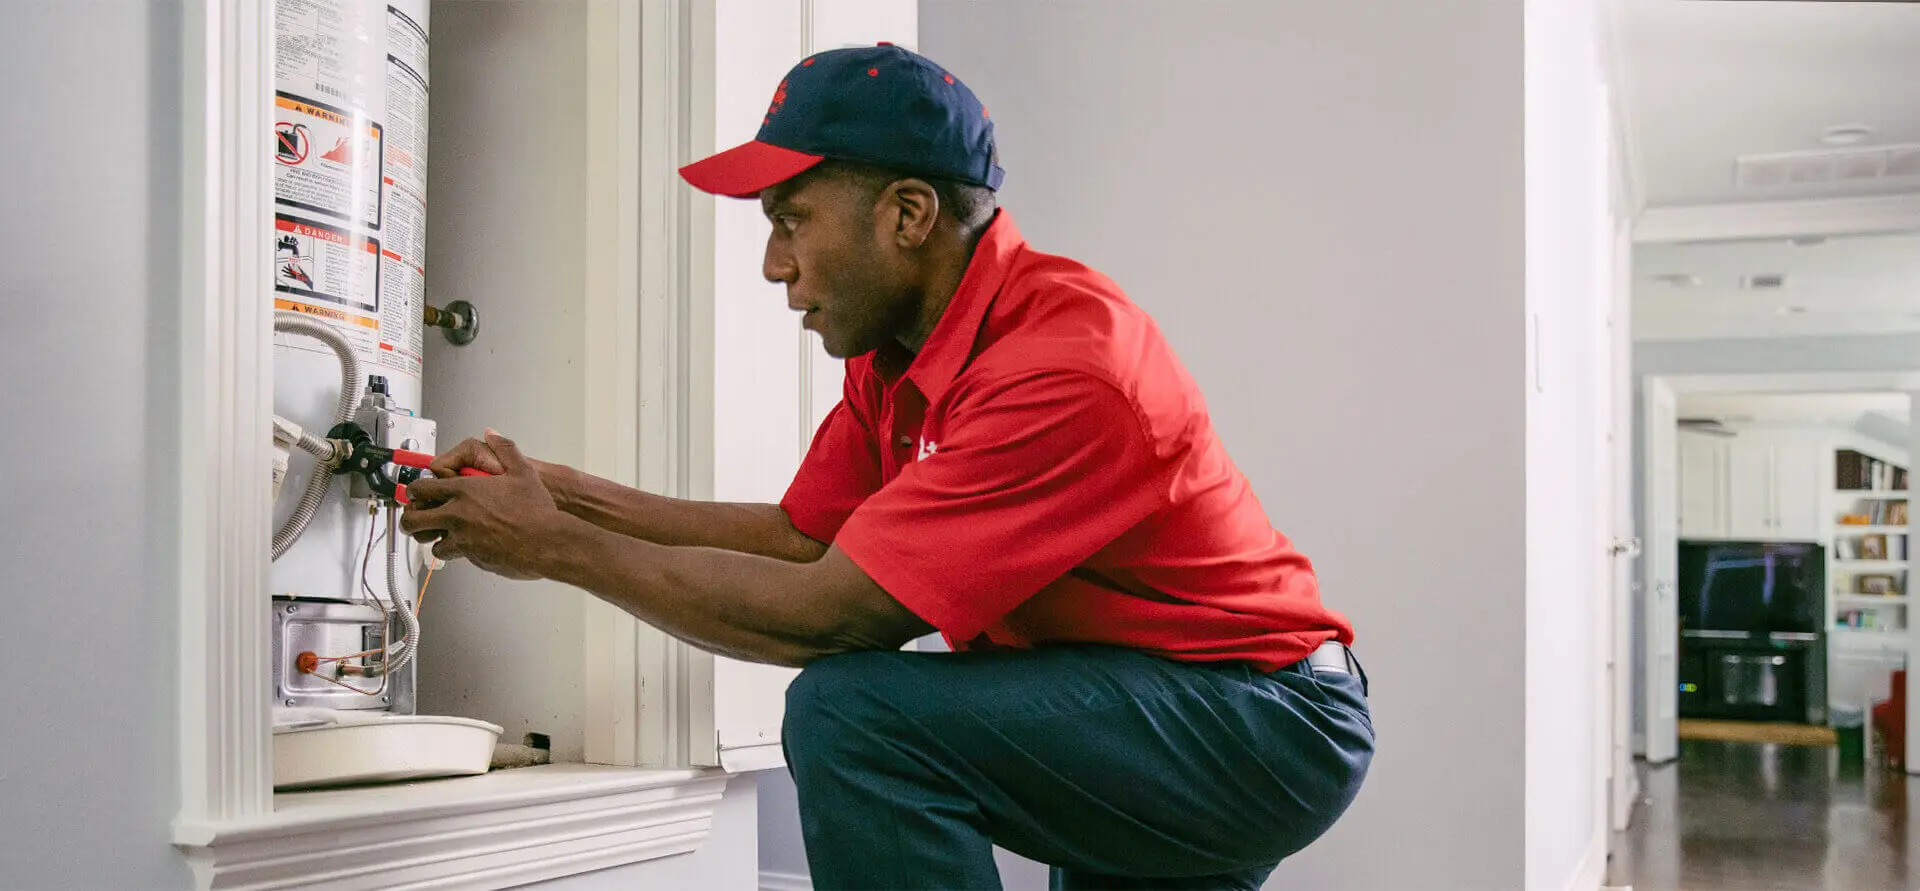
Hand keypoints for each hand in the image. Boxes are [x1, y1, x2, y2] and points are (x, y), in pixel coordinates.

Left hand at [400, 430, 574, 580]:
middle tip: (417, 520)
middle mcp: (457, 515)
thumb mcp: (522, 471)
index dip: (415, 492)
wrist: (547, 541)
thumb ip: (504, 448)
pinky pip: (454, 555)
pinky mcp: (472, 557)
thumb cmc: (536, 510)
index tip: (417, 494)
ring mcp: (462, 538)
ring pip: (432, 543)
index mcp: (464, 491)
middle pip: (414, 520)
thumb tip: (492, 434)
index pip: (421, 489)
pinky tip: (468, 546)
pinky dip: (456, 552)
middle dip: (411, 520)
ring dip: (435, 539)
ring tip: (443, 536)